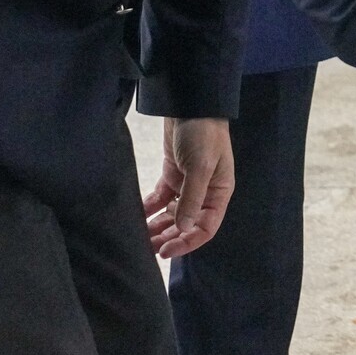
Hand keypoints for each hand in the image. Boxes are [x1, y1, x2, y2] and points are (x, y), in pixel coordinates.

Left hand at [143, 117, 233, 259]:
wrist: (190, 103)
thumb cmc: (203, 134)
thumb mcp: (200, 166)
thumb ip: (192, 198)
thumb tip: (184, 229)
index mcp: (218, 193)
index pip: (205, 227)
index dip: (187, 242)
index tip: (166, 251)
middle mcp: (204, 193)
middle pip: (186, 225)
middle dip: (168, 237)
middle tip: (147, 249)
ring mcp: (187, 185)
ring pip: (171, 215)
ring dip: (157, 227)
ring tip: (140, 239)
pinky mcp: (172, 176)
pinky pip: (160, 200)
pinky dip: (149, 209)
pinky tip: (137, 217)